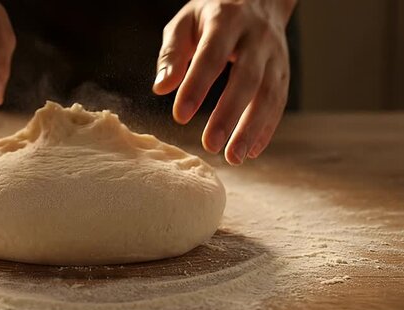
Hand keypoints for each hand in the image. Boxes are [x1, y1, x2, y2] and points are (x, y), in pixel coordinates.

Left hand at [153, 0, 295, 164]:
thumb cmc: (211, 15)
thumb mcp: (185, 23)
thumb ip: (172, 54)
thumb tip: (161, 88)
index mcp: (226, 21)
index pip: (211, 57)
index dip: (196, 87)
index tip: (179, 116)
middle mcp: (256, 37)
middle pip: (247, 79)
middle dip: (229, 115)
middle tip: (210, 145)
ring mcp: (275, 55)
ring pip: (269, 94)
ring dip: (252, 129)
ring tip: (233, 158)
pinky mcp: (284, 71)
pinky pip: (279, 102)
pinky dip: (267, 128)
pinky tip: (251, 151)